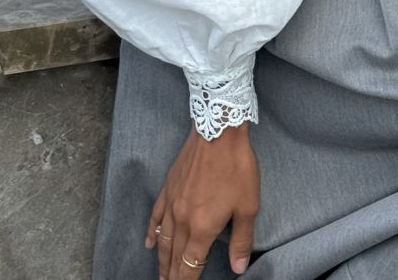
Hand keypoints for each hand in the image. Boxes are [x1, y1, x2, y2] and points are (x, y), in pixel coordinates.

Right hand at [145, 121, 259, 278]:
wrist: (218, 130)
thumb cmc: (237, 167)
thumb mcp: (248, 205)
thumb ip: (242, 239)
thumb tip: (238, 268)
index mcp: (202, 228)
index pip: (190, 265)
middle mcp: (182, 220)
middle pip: (174, 257)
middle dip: (172, 275)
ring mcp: (172, 204)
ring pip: (162, 241)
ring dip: (161, 261)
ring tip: (161, 275)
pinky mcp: (168, 188)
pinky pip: (155, 216)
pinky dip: (152, 233)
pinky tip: (149, 243)